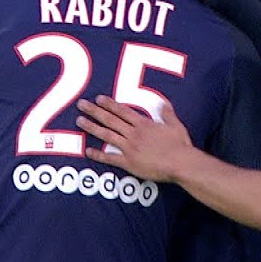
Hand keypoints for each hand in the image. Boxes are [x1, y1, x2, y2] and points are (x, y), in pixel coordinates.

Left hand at [76, 95, 192, 181]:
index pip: (122, 111)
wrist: (180, 163)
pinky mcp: (129, 162)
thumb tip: (163, 103)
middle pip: (110, 120)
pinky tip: (88, 151)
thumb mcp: (175, 125)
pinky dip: (98, 155)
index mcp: (143, 124)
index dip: (109, 104)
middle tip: (81, 105)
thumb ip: (167, 113)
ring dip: (92, 127)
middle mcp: (133, 133)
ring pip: (107, 135)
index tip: (98, 99)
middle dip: (94, 111)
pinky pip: (110, 158)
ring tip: (79, 121)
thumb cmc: (180, 145)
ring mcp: (129, 148)